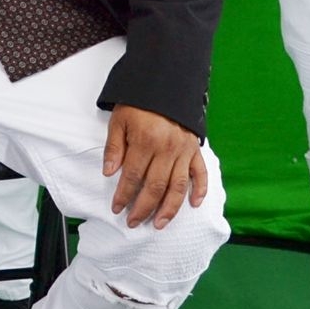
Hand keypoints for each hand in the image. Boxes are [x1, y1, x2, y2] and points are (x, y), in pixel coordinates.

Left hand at [102, 105, 206, 229]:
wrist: (165, 84)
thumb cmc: (139, 103)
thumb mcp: (119, 120)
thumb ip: (114, 147)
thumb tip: (109, 173)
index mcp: (146, 142)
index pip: (133, 177)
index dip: (124, 195)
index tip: (116, 209)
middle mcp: (167, 149)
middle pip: (155, 187)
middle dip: (143, 208)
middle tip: (133, 223)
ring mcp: (184, 151)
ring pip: (178, 187)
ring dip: (169, 209)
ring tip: (158, 224)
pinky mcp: (195, 149)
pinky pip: (200, 173)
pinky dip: (200, 190)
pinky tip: (194, 204)